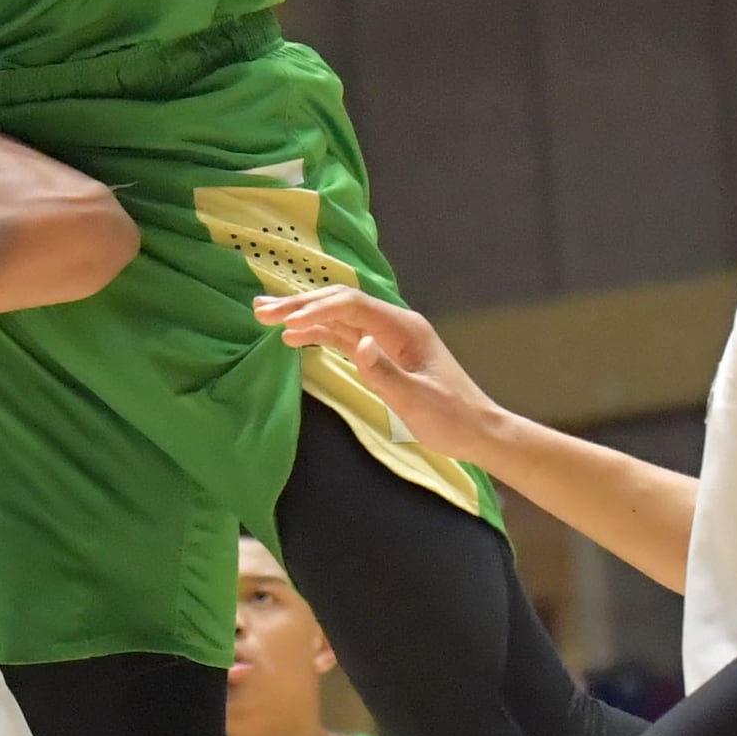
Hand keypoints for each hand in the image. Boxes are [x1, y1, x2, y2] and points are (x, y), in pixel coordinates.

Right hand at [254, 287, 504, 467]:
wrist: (477, 431)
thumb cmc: (451, 417)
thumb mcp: (418, 399)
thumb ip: (385, 371)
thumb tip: (359, 345)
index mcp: (403, 327)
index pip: (352, 306)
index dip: (316, 309)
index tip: (285, 322)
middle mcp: (392, 325)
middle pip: (339, 304)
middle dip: (300, 305)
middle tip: (260, 311)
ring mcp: (385, 338)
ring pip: (337, 318)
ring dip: (302, 316)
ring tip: (264, 317)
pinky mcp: (380, 354)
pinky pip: (343, 336)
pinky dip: (317, 334)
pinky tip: (293, 337)